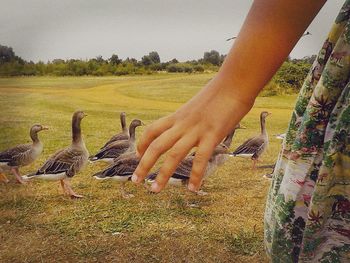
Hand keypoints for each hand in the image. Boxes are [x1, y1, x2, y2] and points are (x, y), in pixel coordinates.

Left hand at [132, 76, 252, 192]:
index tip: (138, 154)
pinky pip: (201, 159)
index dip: (142, 143)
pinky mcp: (213, 135)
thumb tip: (190, 125)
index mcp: (178, 116)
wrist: (234, 83)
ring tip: (154, 190)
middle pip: (156, 145)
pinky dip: (195, 175)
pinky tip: (192, 189)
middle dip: (143, 164)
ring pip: (174, 155)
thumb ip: (190, 118)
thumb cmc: (219, 93)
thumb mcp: (197, 105)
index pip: (152, 130)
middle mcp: (183, 124)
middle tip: (135, 180)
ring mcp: (196, 130)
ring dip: (163, 174)